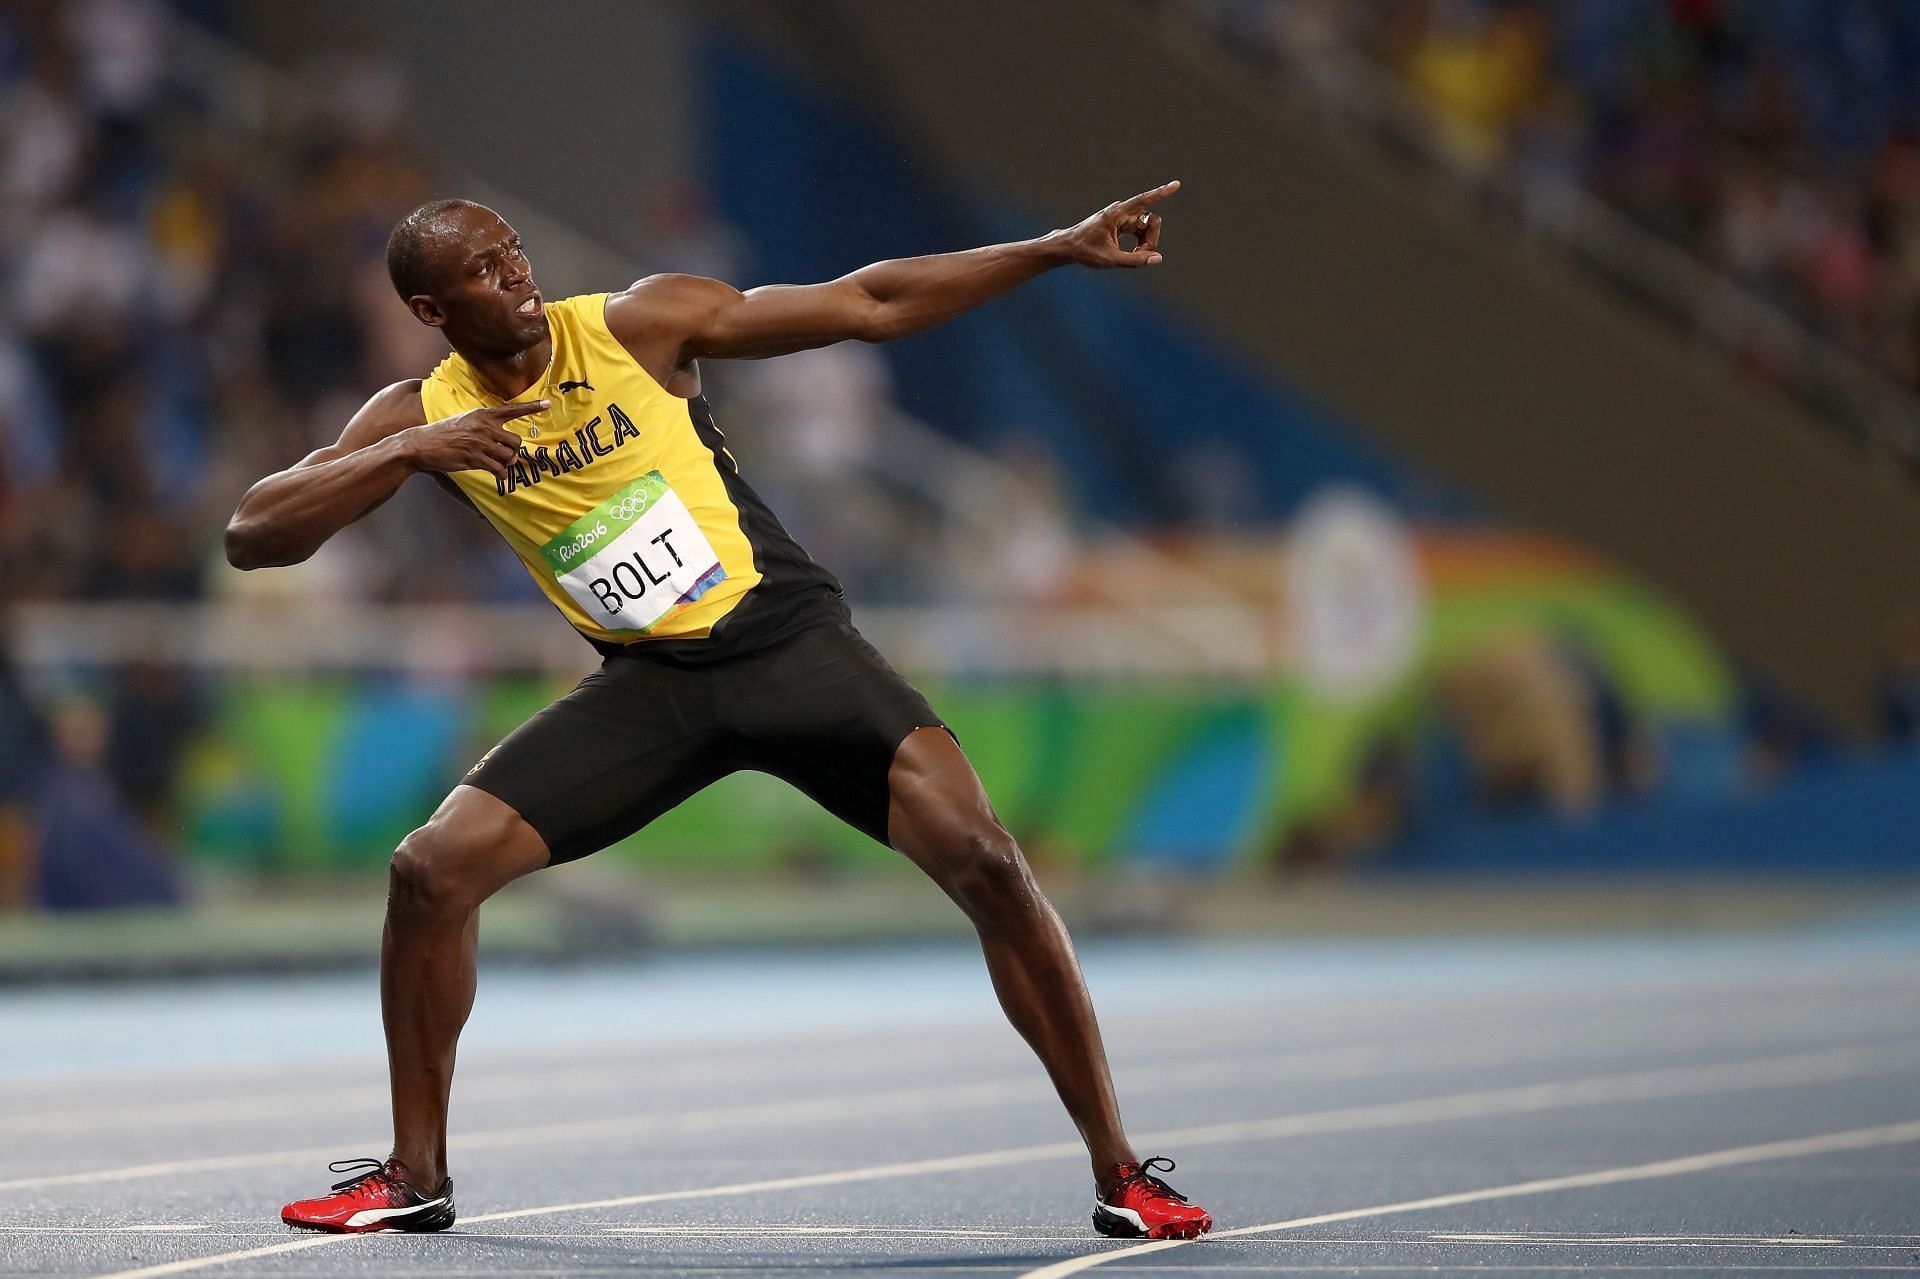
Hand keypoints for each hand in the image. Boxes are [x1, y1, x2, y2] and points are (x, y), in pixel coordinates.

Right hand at [398, 401, 546, 477]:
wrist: (423, 443)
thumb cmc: (446, 432)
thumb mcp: (466, 420)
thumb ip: (486, 427)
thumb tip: (506, 445)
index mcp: (483, 415)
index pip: (512, 409)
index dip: (532, 407)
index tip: (548, 404)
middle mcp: (484, 427)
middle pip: (515, 442)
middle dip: (513, 451)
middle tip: (505, 455)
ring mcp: (480, 443)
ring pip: (508, 457)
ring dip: (506, 463)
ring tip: (498, 463)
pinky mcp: (474, 459)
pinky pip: (498, 469)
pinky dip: (501, 474)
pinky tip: (497, 474)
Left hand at [1051, 180, 1179, 268]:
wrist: (1069, 247)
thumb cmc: (1085, 251)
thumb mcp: (1110, 260)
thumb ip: (1135, 261)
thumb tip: (1157, 258)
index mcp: (1117, 214)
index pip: (1144, 200)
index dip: (1162, 193)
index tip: (1176, 185)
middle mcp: (1122, 211)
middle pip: (1151, 221)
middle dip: (1151, 240)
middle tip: (1140, 256)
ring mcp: (1122, 217)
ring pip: (1147, 227)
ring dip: (1145, 243)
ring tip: (1133, 256)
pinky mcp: (1122, 224)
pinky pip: (1140, 230)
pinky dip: (1141, 243)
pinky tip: (1134, 253)